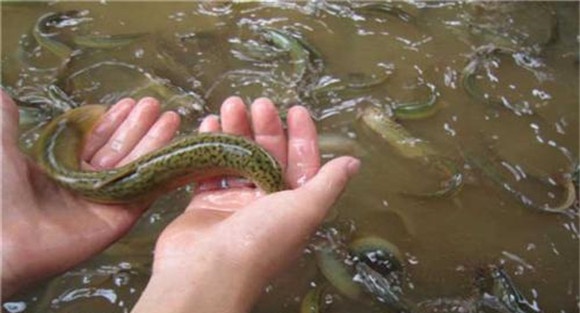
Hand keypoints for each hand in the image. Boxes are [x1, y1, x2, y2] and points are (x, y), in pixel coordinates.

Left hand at [1, 91, 180, 298]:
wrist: (4, 240)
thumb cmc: (0, 194)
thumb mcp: (0, 147)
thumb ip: (6, 121)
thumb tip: (3, 94)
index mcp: (62, 168)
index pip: (94, 140)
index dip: (112, 121)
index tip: (128, 103)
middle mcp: (85, 183)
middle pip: (119, 149)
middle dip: (138, 126)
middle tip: (154, 105)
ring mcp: (105, 201)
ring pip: (135, 165)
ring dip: (154, 141)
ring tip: (170, 117)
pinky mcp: (120, 217)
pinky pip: (145, 190)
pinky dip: (161, 170)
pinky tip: (173, 149)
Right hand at [132, 97, 359, 312]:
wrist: (206, 271)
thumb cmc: (261, 240)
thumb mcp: (305, 210)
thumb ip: (328, 184)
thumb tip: (353, 163)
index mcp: (293, 206)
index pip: (302, 164)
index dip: (302, 136)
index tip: (296, 109)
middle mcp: (265, 204)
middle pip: (267, 156)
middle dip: (265, 128)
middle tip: (258, 103)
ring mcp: (234, 204)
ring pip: (238, 158)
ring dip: (236, 131)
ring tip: (231, 105)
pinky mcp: (204, 203)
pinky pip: (209, 168)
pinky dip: (209, 146)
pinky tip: (209, 124)